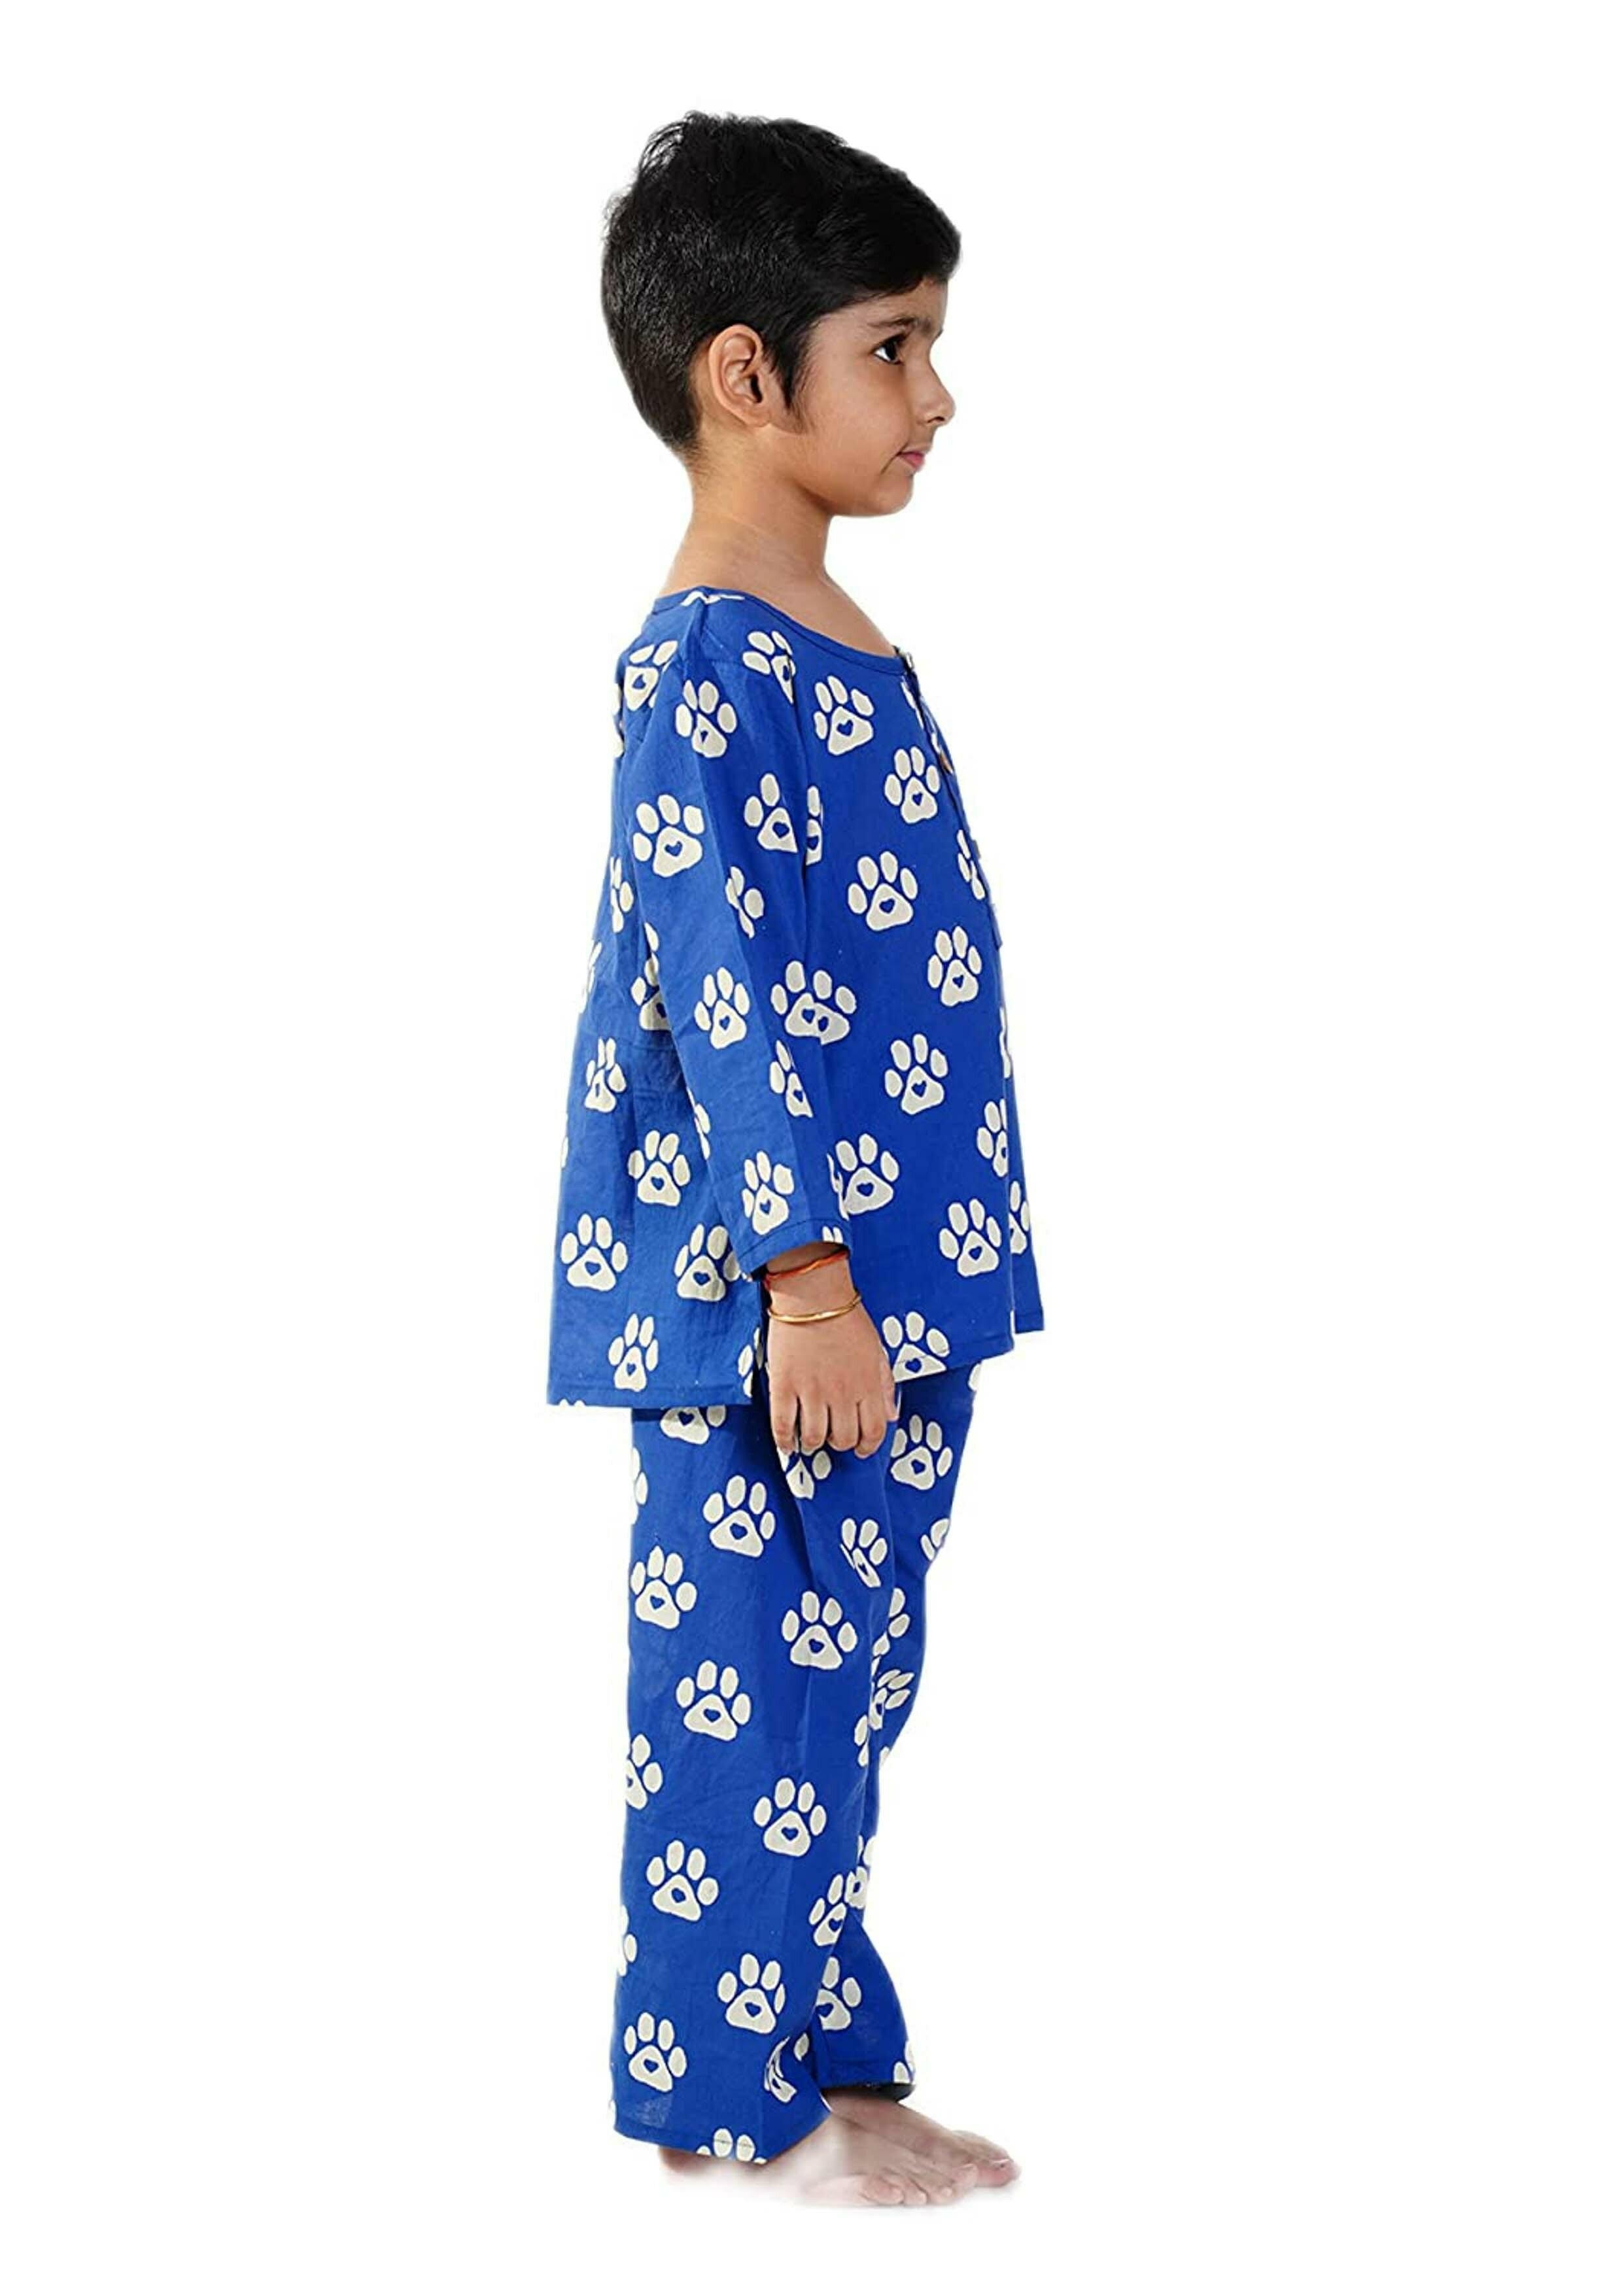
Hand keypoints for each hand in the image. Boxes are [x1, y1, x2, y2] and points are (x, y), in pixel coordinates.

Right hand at [760, 1246, 898, 1458]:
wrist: (813, 1295)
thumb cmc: (846, 1318)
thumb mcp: (877, 1349)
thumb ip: (885, 1385)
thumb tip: (891, 1415)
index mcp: (868, 1385)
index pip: (874, 1431)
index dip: (867, 1446)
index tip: (860, 1449)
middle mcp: (842, 1393)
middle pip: (843, 1438)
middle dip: (839, 1442)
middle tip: (833, 1435)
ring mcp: (812, 1392)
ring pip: (814, 1437)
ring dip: (813, 1442)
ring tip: (810, 1436)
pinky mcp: (785, 1386)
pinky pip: (783, 1426)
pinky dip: (785, 1441)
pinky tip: (788, 1443)